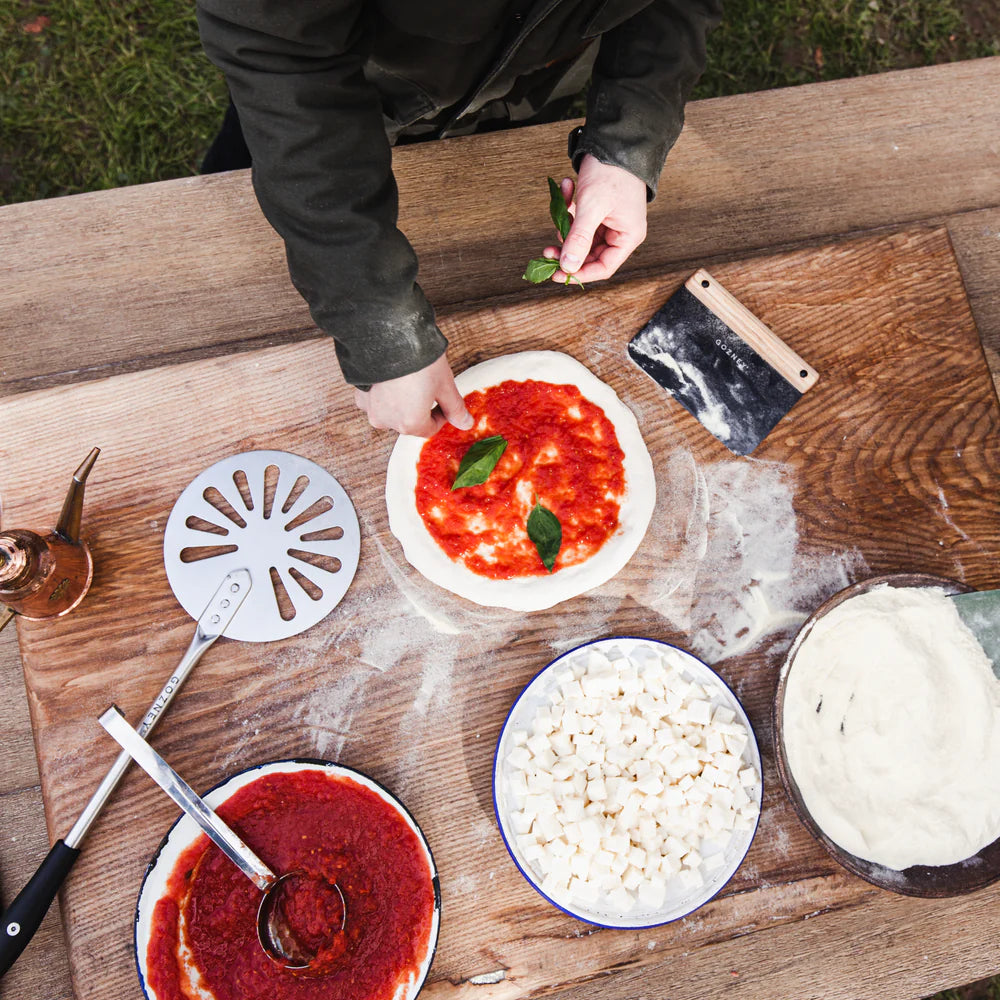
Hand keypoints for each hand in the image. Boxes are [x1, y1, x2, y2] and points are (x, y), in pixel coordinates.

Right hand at [354, 353, 473, 436]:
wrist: (389, 335)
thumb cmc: (419, 361)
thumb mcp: (444, 385)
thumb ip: (454, 408)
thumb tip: (465, 424)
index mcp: (410, 424)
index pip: (429, 429)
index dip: (440, 415)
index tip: (443, 400)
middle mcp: (387, 421)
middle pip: (409, 422)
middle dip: (420, 408)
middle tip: (428, 386)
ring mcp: (371, 408)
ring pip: (390, 412)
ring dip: (401, 402)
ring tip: (409, 380)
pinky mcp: (360, 394)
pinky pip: (374, 400)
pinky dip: (383, 393)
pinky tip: (391, 377)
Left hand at [543, 155, 647, 283]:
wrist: (615, 138)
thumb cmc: (611, 171)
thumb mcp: (592, 207)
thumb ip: (579, 239)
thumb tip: (567, 267)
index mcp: (627, 237)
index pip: (602, 268)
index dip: (579, 273)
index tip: (556, 274)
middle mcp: (620, 232)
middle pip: (588, 255)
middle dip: (567, 249)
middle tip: (547, 249)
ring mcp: (609, 220)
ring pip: (580, 237)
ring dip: (566, 224)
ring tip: (562, 204)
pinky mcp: (597, 209)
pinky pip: (579, 218)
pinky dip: (569, 207)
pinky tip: (566, 188)